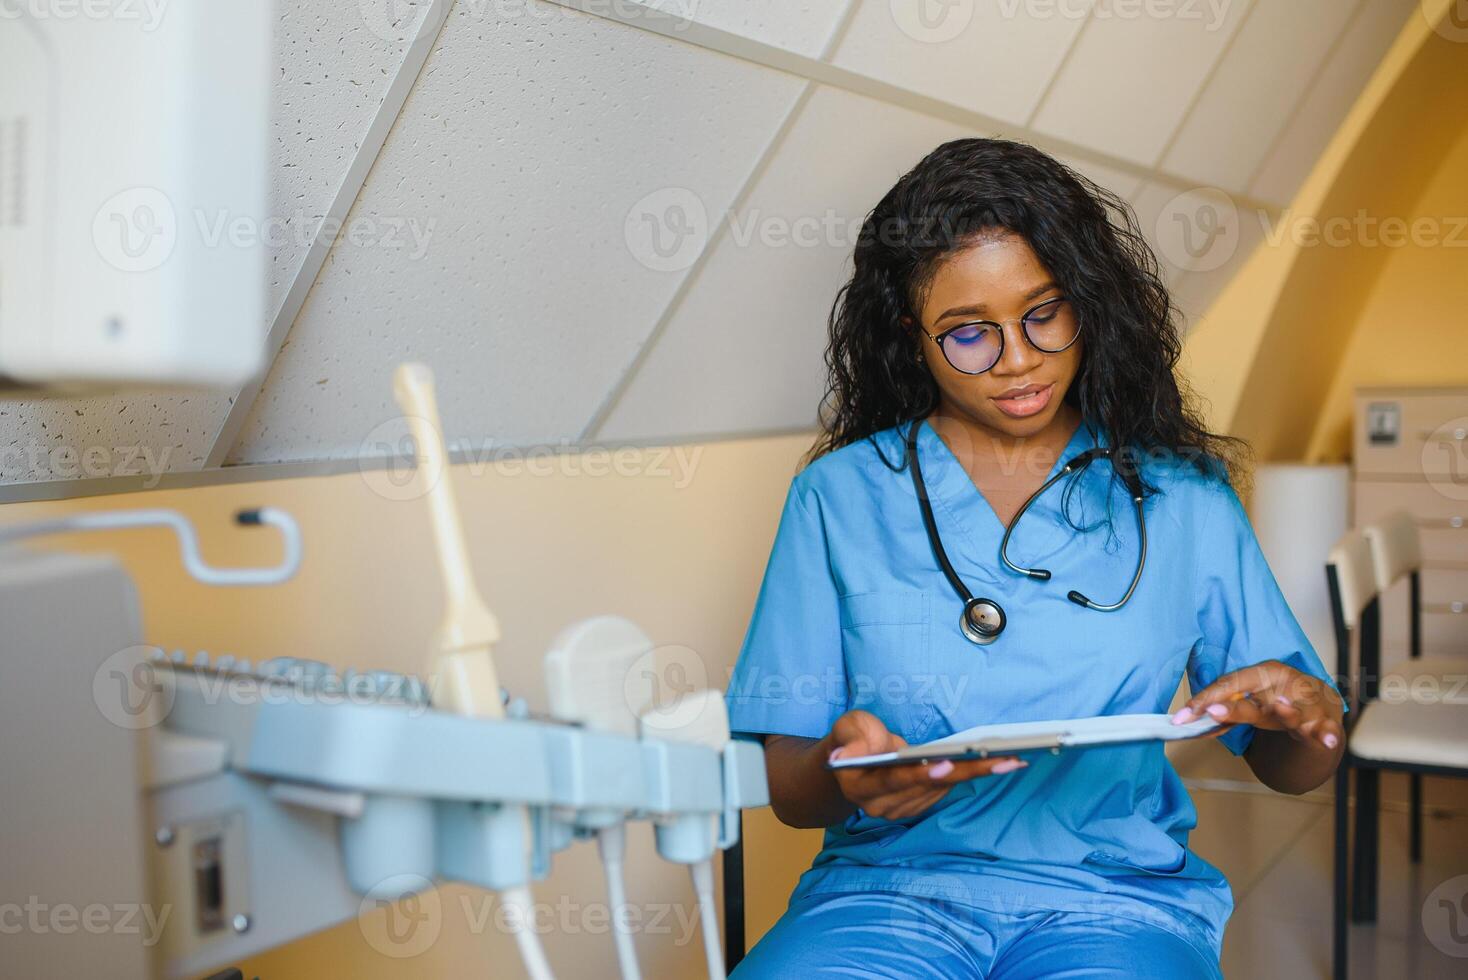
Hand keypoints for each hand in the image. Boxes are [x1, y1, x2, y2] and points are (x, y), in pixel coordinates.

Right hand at [825, 710, 1026, 820]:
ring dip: (977, 774)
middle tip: (1004, 761)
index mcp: (861, 786)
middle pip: (931, 786)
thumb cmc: (853, 737)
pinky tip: (996, 763)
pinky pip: (947, 790)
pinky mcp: (918, 805)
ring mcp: (902, 809)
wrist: (852, 759)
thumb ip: (851, 739)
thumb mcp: (847, 727)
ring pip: (944, 790)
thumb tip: (842, 757)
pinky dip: (970, 776)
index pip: (894, 781)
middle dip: (968, 772)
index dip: (920, 773)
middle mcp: (882, 805)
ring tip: (1011, 758)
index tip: (947, 764)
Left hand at [1171, 659, 1342, 751]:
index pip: (1227, 687)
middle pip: (1255, 699)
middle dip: (1233, 708)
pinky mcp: (1324, 722)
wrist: (1320, 705)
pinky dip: (1328, 735)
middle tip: (1213, 711)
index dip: (1204, 702)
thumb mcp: (1250, 704)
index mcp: (1261, 674)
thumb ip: (1224, 714)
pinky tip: (1327, 741)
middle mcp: (1283, 683)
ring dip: (1287, 711)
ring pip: (1294, 710)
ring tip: (1283, 707)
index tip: (1182, 718)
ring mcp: (1305, 703)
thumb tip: (1187, 724)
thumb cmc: (1276, 701)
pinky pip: (1326, 729)